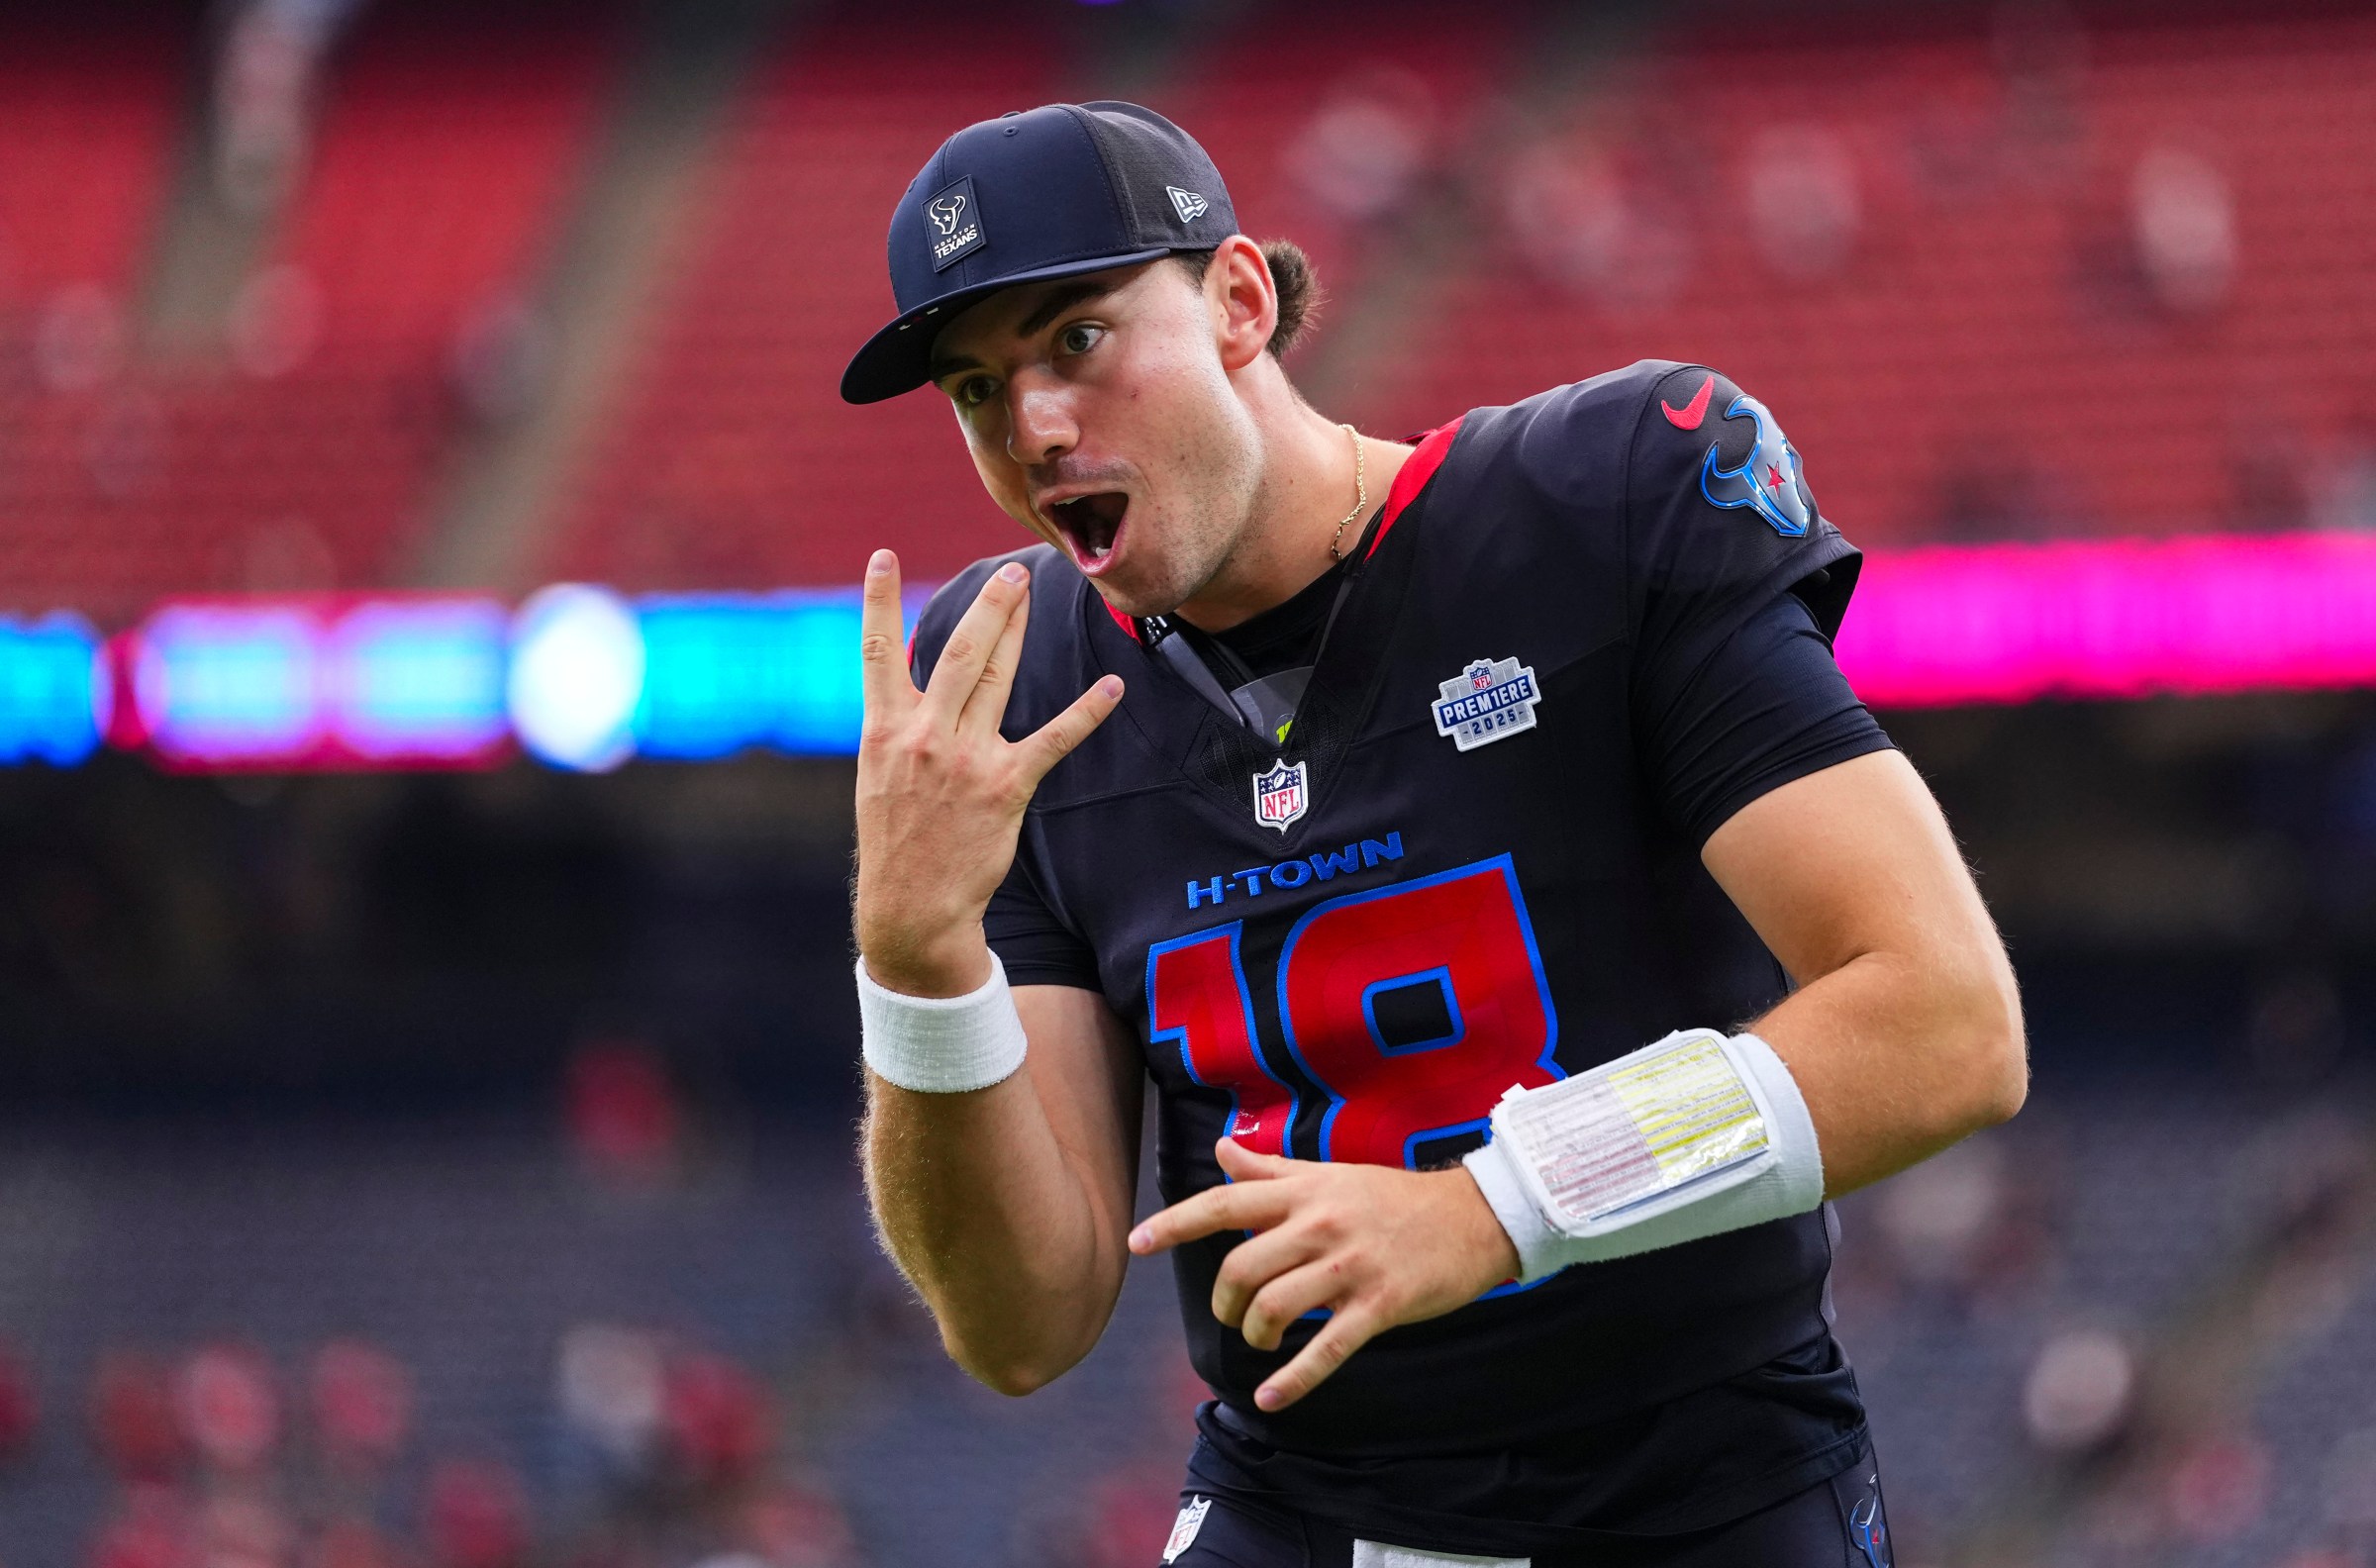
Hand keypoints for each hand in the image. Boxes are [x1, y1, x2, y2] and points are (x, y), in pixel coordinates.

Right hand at [854, 550, 1121, 996]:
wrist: (911, 906)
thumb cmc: (896, 837)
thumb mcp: (878, 774)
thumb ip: (900, 724)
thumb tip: (920, 678)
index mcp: (883, 729)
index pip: (877, 651)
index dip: (878, 600)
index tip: (881, 554)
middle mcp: (923, 736)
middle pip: (957, 653)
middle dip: (985, 608)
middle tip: (1009, 572)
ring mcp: (965, 759)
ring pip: (996, 679)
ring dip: (1017, 631)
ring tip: (1030, 593)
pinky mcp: (1005, 787)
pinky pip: (1052, 739)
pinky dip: (1086, 710)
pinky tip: (1111, 686)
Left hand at [1128, 1138, 1521, 1411]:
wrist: (1474, 1217)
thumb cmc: (1393, 1197)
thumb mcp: (1330, 1173)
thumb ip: (1272, 1167)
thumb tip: (1223, 1148)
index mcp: (1303, 1190)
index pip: (1224, 1202)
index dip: (1174, 1223)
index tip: (1136, 1242)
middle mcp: (1319, 1224)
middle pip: (1240, 1267)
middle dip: (1224, 1301)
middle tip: (1232, 1314)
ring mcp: (1349, 1266)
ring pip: (1273, 1307)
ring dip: (1253, 1334)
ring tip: (1259, 1340)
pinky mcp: (1378, 1305)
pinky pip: (1325, 1349)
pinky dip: (1293, 1379)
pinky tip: (1270, 1396)